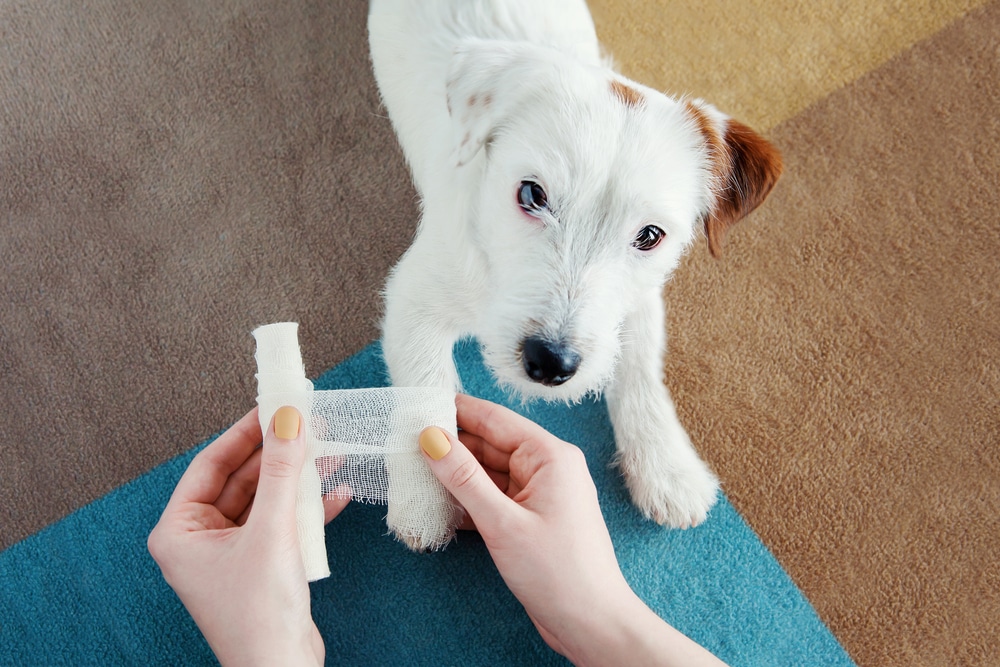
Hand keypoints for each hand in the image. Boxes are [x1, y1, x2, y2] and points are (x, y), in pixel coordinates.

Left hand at [147, 407, 349, 666]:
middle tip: (306, 423)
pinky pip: (281, 523)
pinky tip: (336, 493)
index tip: (273, 406)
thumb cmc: (259, 615)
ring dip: (297, 479)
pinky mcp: (260, 565)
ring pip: (265, 499)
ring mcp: (231, 553)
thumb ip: (281, 472)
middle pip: (241, 479)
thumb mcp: (272, 531)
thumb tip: (287, 420)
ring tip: (328, 451)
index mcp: (180, 531)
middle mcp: (199, 540)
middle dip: (278, 454)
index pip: (211, 465)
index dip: (244, 433)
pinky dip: (307, 508)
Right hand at [419, 394, 726, 666]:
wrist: (591, 623)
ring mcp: (539, 493)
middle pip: (489, 443)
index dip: (456, 410)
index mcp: (550, 456)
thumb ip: (464, 478)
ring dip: (455, 474)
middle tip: (407, 441)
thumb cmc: (559, 573)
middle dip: (450, 444)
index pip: (494, 419)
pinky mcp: (531, 518)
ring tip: (414, 470)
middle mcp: (547, 467)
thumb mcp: (502, 522)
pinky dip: (468, 499)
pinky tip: (439, 503)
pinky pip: (494, 497)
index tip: (419, 405)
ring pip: (488, 472)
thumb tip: (432, 438)